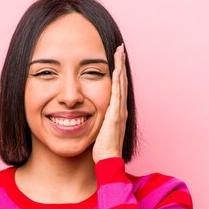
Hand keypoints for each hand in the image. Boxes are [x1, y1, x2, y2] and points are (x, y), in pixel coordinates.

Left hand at [92, 43, 127, 163]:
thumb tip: (85, 115)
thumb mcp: (98, 130)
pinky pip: (117, 93)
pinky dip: (118, 80)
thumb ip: (96, 120)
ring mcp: (120, 110)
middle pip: (122, 81)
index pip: (118, 87)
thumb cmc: (102, 149)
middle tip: (120, 48)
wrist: (108, 160)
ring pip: (121, 84)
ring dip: (121, 66)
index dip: (118, 72)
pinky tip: (117, 68)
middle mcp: (121, 108)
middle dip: (121, 64)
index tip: (116, 59)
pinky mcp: (116, 114)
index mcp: (117, 111)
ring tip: (120, 52)